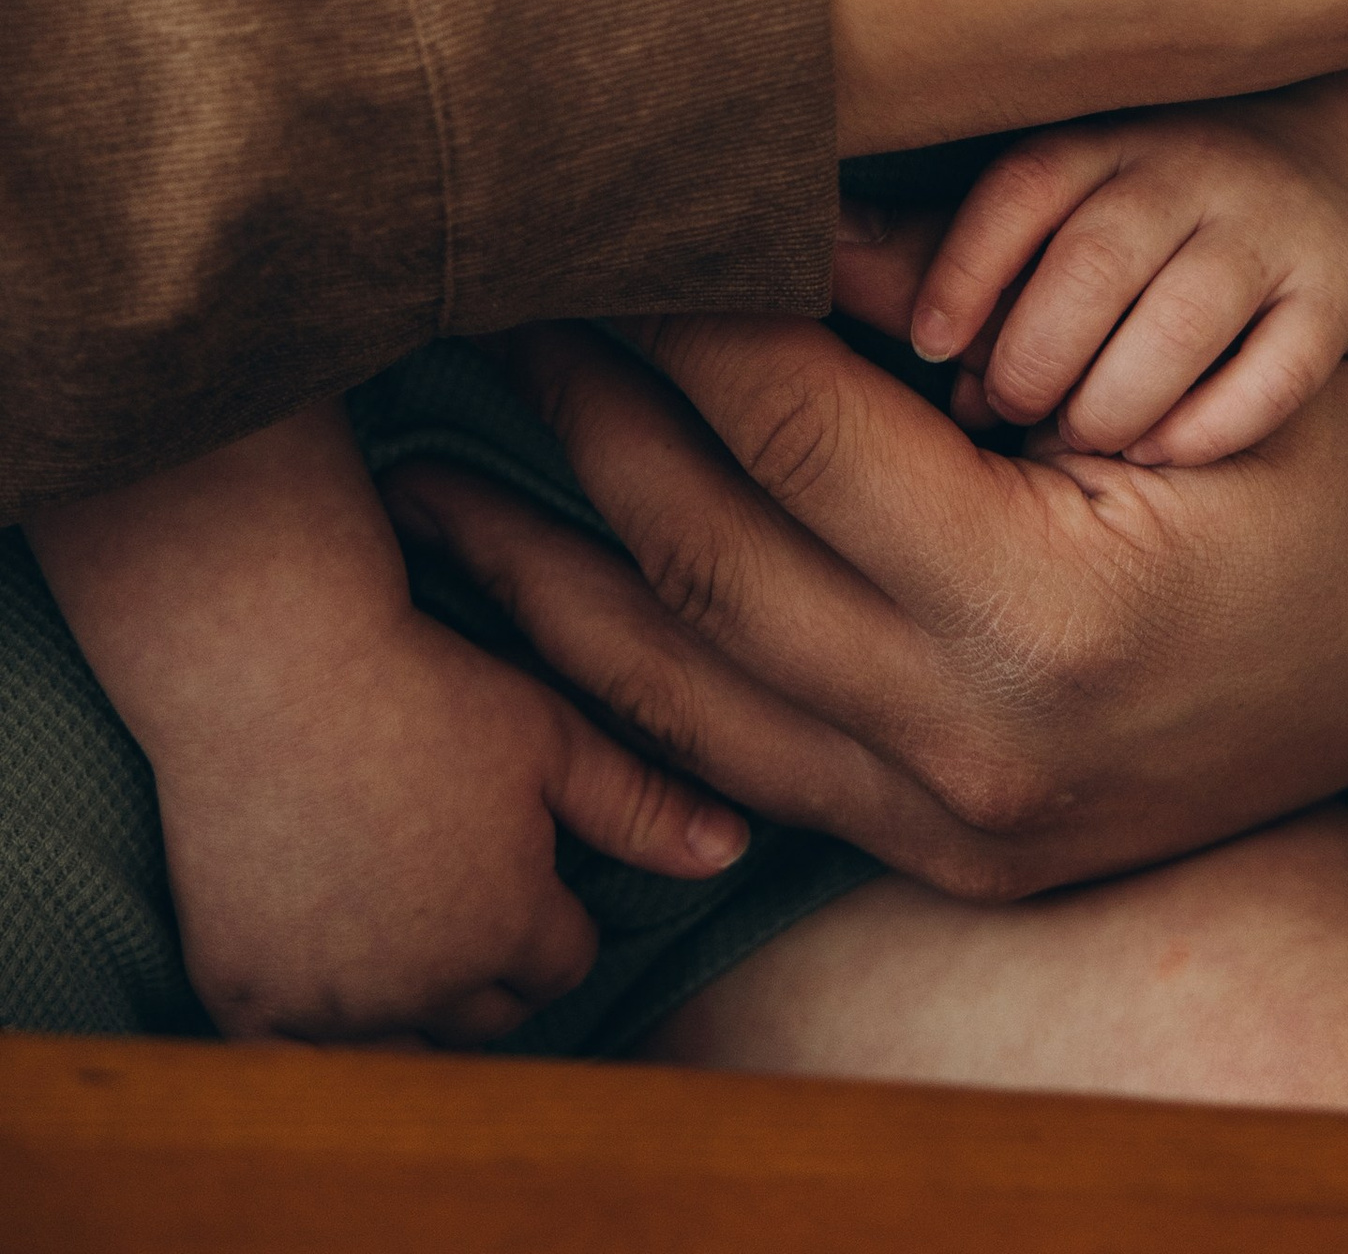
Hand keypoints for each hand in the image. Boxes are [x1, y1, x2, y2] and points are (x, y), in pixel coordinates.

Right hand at [154, 603, 747, 1046]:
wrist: (270, 663)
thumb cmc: (425, 682)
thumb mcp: (551, 736)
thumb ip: (643, 808)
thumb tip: (735, 851)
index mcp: (510, 927)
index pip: (562, 962)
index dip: (553, 908)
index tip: (525, 854)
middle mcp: (423, 985)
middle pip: (486, 1015)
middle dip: (491, 963)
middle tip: (461, 879)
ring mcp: (330, 999)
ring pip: (398, 1042)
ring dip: (409, 1001)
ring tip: (400, 912)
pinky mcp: (245, 994)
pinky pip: (300, 1052)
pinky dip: (318, 1019)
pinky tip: (324, 948)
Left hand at [383, 315, 1347, 902]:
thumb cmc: (1322, 461)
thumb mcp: (1177, 356)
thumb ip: (972, 309)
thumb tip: (786, 223)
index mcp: (1048, 619)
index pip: (801, 442)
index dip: (687, 322)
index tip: (607, 226)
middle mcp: (977, 750)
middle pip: (712, 565)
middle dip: (587, 426)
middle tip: (500, 303)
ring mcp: (950, 824)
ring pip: (684, 697)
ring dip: (550, 582)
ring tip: (436, 482)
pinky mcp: (936, 849)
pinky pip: (733, 764)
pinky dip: (627, 684)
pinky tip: (550, 610)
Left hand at [907, 112, 1347, 463]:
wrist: (1335, 199)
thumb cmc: (1142, 236)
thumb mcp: (1048, 222)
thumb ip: (934, 250)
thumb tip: (805, 251)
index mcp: (1097, 141)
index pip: (1024, 186)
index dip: (966, 272)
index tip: (931, 350)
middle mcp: (1186, 166)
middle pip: (1094, 259)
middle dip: (1034, 360)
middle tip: (1000, 426)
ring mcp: (1269, 225)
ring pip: (1180, 319)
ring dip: (1111, 404)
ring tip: (1073, 453)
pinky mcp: (1340, 288)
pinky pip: (1278, 369)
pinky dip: (1209, 426)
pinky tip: (1162, 462)